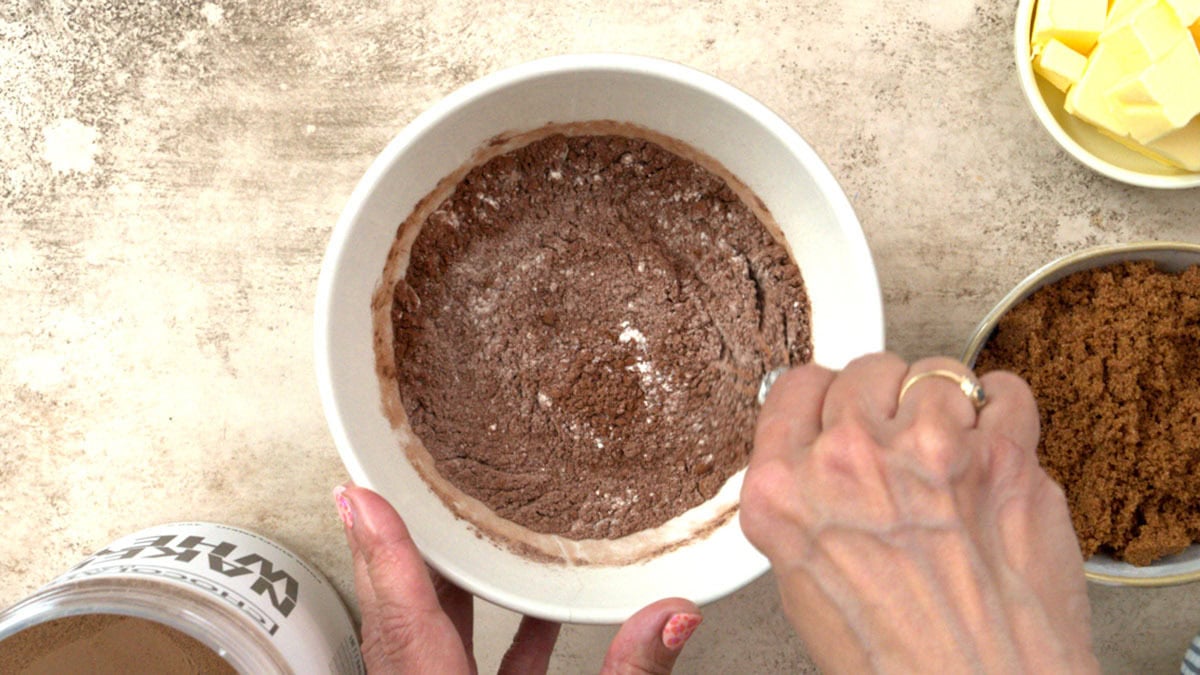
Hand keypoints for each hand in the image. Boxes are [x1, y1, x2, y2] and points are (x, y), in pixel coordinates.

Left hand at [334, 484, 702, 673]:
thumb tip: (671, 615)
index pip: (405, 616)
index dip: (383, 549)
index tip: (359, 491)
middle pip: (401, 614)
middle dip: (398, 546)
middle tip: (395, 481)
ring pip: (427, 634)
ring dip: (444, 581)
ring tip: (461, 526)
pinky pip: (469, 660)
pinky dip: (498, 630)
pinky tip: (539, 612)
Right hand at [740, 353, 1097, 672]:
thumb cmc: (898, 662)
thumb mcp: (803, 583)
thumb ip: (805, 505)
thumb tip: (821, 463)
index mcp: (786, 492)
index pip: (793, 387)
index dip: (822, 397)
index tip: (838, 406)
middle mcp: (849, 461)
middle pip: (863, 371)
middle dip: (882, 399)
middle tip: (899, 439)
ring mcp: (929, 449)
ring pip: (934, 371)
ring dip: (944, 403)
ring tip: (952, 450)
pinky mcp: (1002, 454)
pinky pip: (1003, 390)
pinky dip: (1002, 409)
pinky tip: (993, 439)